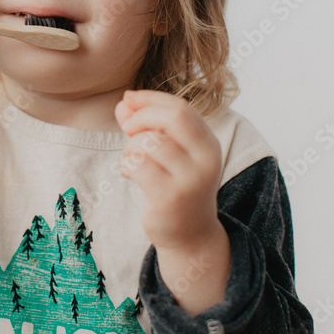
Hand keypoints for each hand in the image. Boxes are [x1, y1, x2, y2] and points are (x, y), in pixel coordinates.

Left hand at [115, 89, 230, 313]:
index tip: (129, 99)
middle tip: (128, 128)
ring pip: (150, 142)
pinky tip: (128, 173)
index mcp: (208, 143)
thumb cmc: (175, 186)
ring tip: (130, 159)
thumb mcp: (168, 152)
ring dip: (130, 146)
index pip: (181, 107)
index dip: (150, 98)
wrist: (189, 235)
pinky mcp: (170, 198)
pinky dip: (126, 164)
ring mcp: (190, 180)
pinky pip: (139, 165)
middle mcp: (206, 159)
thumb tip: (124, 103)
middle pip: (173, 118)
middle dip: (141, 116)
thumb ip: (147, 125)